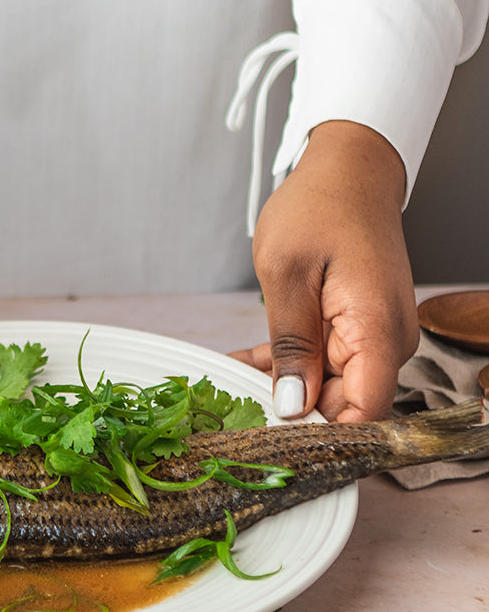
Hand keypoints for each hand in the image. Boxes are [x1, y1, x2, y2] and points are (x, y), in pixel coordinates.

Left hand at [232, 121, 419, 422]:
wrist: (348, 171)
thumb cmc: (319, 208)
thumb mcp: (287, 274)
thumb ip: (291, 343)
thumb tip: (294, 407)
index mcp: (376, 332)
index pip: (364, 415)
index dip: (321, 437)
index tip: (268, 440)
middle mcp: (385, 343)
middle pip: (343, 406)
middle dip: (289, 414)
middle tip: (229, 413)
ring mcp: (372, 337)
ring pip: (327, 387)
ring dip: (281, 388)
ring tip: (226, 385)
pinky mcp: (356, 330)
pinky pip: (322, 363)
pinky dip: (286, 366)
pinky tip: (243, 364)